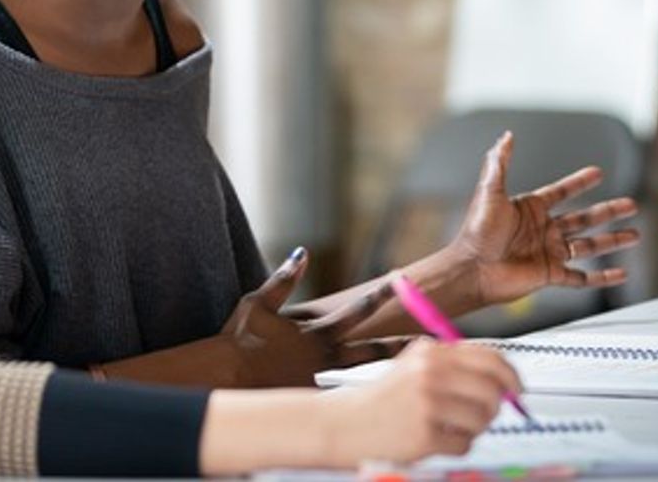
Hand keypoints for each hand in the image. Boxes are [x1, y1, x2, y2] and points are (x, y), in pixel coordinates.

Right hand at [220, 249, 409, 386]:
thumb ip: (283, 278)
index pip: (356, 311)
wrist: (227, 379)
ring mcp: (320, 379)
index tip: (401, 284)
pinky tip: (378, 404)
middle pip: (372, 349)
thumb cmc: (238, 339)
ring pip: (361, 376)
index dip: (380, 296)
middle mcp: (324, 356)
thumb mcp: (258, 301)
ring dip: (386, 372)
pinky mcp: (311, 396)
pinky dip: (359, 398)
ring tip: (414, 374)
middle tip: (430, 341)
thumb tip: (303, 252)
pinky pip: (340, 397)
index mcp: (315, 332)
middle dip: (401, 344)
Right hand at [323, 339, 520, 463]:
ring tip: (448, 427)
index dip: (510, 376)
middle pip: (493, 389)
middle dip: (495, 407)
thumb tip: (503, 381)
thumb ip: (454, 368)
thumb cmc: (383, 400)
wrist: (344, 423)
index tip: (516, 390)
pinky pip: (465, 444)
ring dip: (473, 429)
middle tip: (484, 415)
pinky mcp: (425, 433)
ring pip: (482, 419)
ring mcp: (427, 403)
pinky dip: (456, 446)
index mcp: (430, 352)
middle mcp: (430, 372)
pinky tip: (434, 440)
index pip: (489, 357)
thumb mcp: (414, 367)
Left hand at [452, 131, 639, 306]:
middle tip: (630, 204)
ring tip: (636, 234)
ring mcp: (548, 252)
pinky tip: (620, 274)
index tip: (598, 173)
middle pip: (584, 218)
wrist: (473, 268)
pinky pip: (582, 277)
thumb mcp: (489, 193)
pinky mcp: (550, 274)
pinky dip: (602, 277)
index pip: (561, 192)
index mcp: (530, 209)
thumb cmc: (477, 232)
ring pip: (589, 245)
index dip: (579, 182)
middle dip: (608, 211)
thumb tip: (506, 137)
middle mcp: (542, 230)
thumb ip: (499, 164)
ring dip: (612, 240)